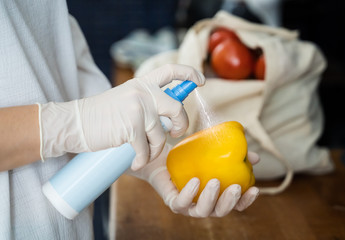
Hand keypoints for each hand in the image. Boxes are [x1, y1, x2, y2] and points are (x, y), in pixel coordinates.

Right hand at [39, 64, 204, 169]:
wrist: (73, 123)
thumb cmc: (100, 116)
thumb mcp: (126, 100)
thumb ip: (146, 102)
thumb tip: (169, 116)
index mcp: (142, 84)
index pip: (170, 71)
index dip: (189, 74)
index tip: (201, 81)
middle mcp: (142, 92)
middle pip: (177, 108)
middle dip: (181, 125)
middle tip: (176, 134)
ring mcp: (137, 108)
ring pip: (161, 134)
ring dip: (155, 149)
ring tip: (144, 154)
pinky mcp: (130, 126)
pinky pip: (146, 148)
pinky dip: (143, 158)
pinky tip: (136, 161)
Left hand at [127, 144, 259, 216]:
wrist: (161, 158)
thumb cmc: (189, 158)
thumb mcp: (212, 152)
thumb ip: (233, 155)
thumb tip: (255, 157)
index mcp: (215, 197)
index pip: (234, 205)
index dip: (246, 201)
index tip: (255, 189)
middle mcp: (203, 205)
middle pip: (220, 211)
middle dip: (230, 202)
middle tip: (236, 187)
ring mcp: (188, 206)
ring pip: (202, 211)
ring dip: (211, 198)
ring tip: (215, 182)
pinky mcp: (173, 203)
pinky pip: (181, 203)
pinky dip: (189, 194)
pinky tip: (195, 181)